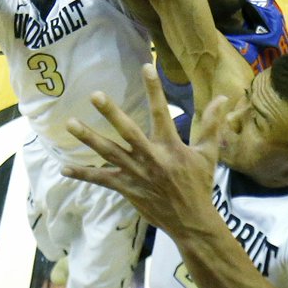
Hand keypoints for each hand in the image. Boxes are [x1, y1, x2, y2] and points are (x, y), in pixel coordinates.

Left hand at [61, 65, 228, 233]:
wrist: (191, 221)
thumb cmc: (199, 184)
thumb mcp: (208, 154)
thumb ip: (212, 124)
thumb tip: (224, 97)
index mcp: (170, 147)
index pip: (161, 112)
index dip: (154, 89)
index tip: (145, 66)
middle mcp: (150, 158)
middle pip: (127, 132)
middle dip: (111, 113)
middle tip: (95, 95)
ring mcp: (135, 174)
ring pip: (108, 153)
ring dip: (89, 138)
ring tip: (71, 124)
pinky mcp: (125, 188)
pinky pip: (100, 180)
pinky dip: (83, 174)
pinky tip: (64, 168)